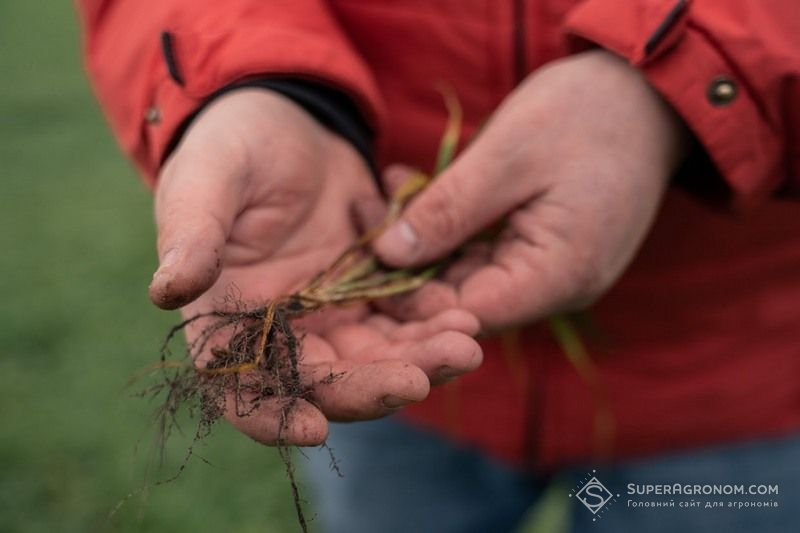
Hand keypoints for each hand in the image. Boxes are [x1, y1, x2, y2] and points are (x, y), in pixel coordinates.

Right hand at [149, 89, 481, 444]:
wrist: (287, 121)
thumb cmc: (230, 147)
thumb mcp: (206, 182)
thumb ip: (192, 236)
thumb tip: (167, 292)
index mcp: (226, 318)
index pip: (241, 387)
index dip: (270, 416)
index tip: (314, 429)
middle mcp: (281, 330)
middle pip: (326, 382)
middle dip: (374, 387)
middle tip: (422, 378)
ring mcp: (330, 313)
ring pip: (376, 357)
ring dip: (418, 359)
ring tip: (464, 345)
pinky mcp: (369, 290)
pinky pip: (404, 318)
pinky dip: (433, 322)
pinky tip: (465, 315)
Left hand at [373, 50, 690, 330]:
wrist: (648, 93)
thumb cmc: (587, 115)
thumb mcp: (508, 156)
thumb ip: (448, 210)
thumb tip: (387, 255)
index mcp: (557, 276)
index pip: (465, 314)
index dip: (408, 297)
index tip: (362, 256)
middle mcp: (555, 287)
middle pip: (461, 298)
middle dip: (404, 262)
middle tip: (362, 211)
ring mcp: (550, 270)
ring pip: (466, 274)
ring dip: (420, 238)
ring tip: (378, 195)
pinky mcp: (542, 249)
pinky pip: (482, 251)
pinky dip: (446, 226)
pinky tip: (411, 190)